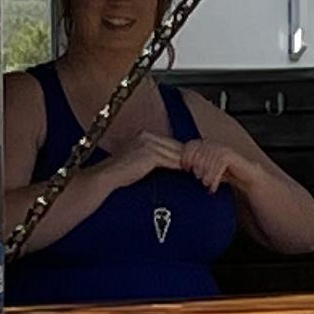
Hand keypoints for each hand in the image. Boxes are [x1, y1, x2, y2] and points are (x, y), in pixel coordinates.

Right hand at [121, 131, 236, 191]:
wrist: (106, 178)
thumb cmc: (121, 173)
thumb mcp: (140, 162)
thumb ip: (156, 159)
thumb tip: (175, 163)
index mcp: (145, 135)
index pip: (172, 143)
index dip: (186, 152)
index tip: (200, 158)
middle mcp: (147, 136)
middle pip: (177, 146)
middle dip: (192, 155)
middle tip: (206, 162)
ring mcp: (148, 144)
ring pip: (176, 153)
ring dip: (190, 162)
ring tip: (202, 169)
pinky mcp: (149, 154)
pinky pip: (171, 161)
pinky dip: (182, 167)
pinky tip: (190, 172)